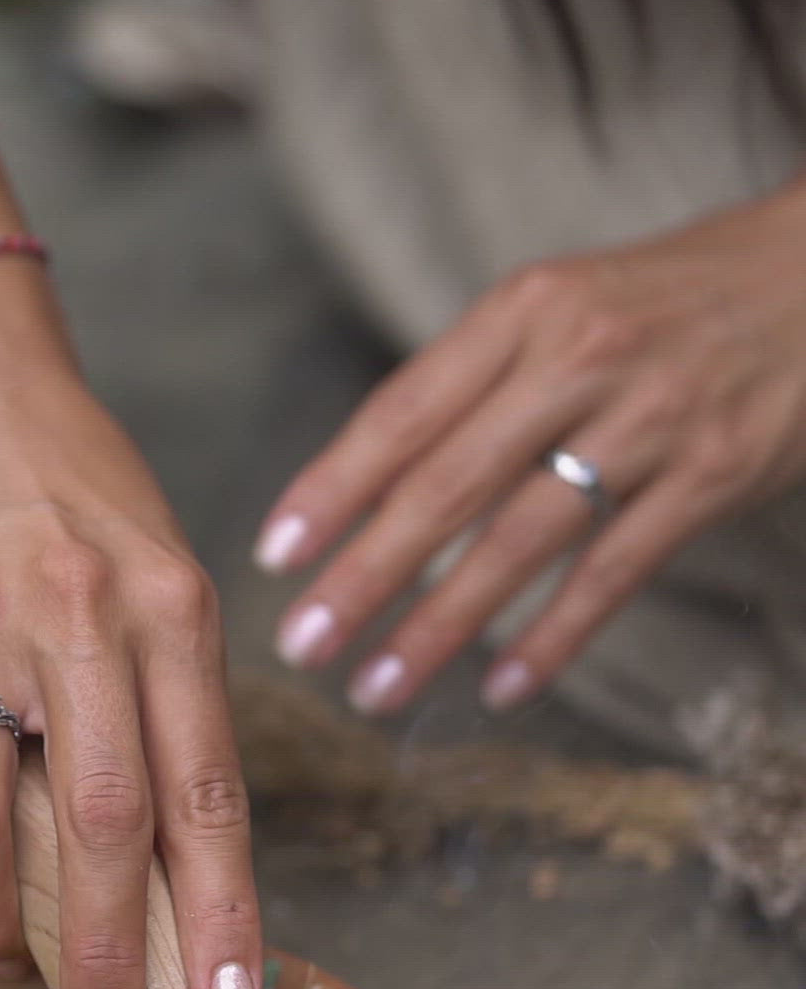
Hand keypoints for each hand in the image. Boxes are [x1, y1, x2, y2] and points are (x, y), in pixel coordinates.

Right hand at [0, 285, 260, 988]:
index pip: (206, 785)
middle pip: (99, 820)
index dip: (219, 906)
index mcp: (170, 608)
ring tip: (5, 943)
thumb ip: (170, 705)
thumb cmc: (86, 501)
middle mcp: (79, 617)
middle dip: (102, 950)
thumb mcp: (164, 580)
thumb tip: (162, 856)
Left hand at [254, 179, 805, 714]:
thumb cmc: (657, 301)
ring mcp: (650, 421)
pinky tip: (499, 687)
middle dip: (365, 574)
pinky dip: (552, 638)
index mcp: (520, 312)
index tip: (277, 555)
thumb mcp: (554, 309)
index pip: (402, 413)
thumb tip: (374, 478)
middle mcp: (577, 360)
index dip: (332, 489)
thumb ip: (470, 384)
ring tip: (379, 684)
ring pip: (521, 541)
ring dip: (441, 624)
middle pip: (446, 485)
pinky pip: (614, 574)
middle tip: (305, 643)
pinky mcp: (711, 477)